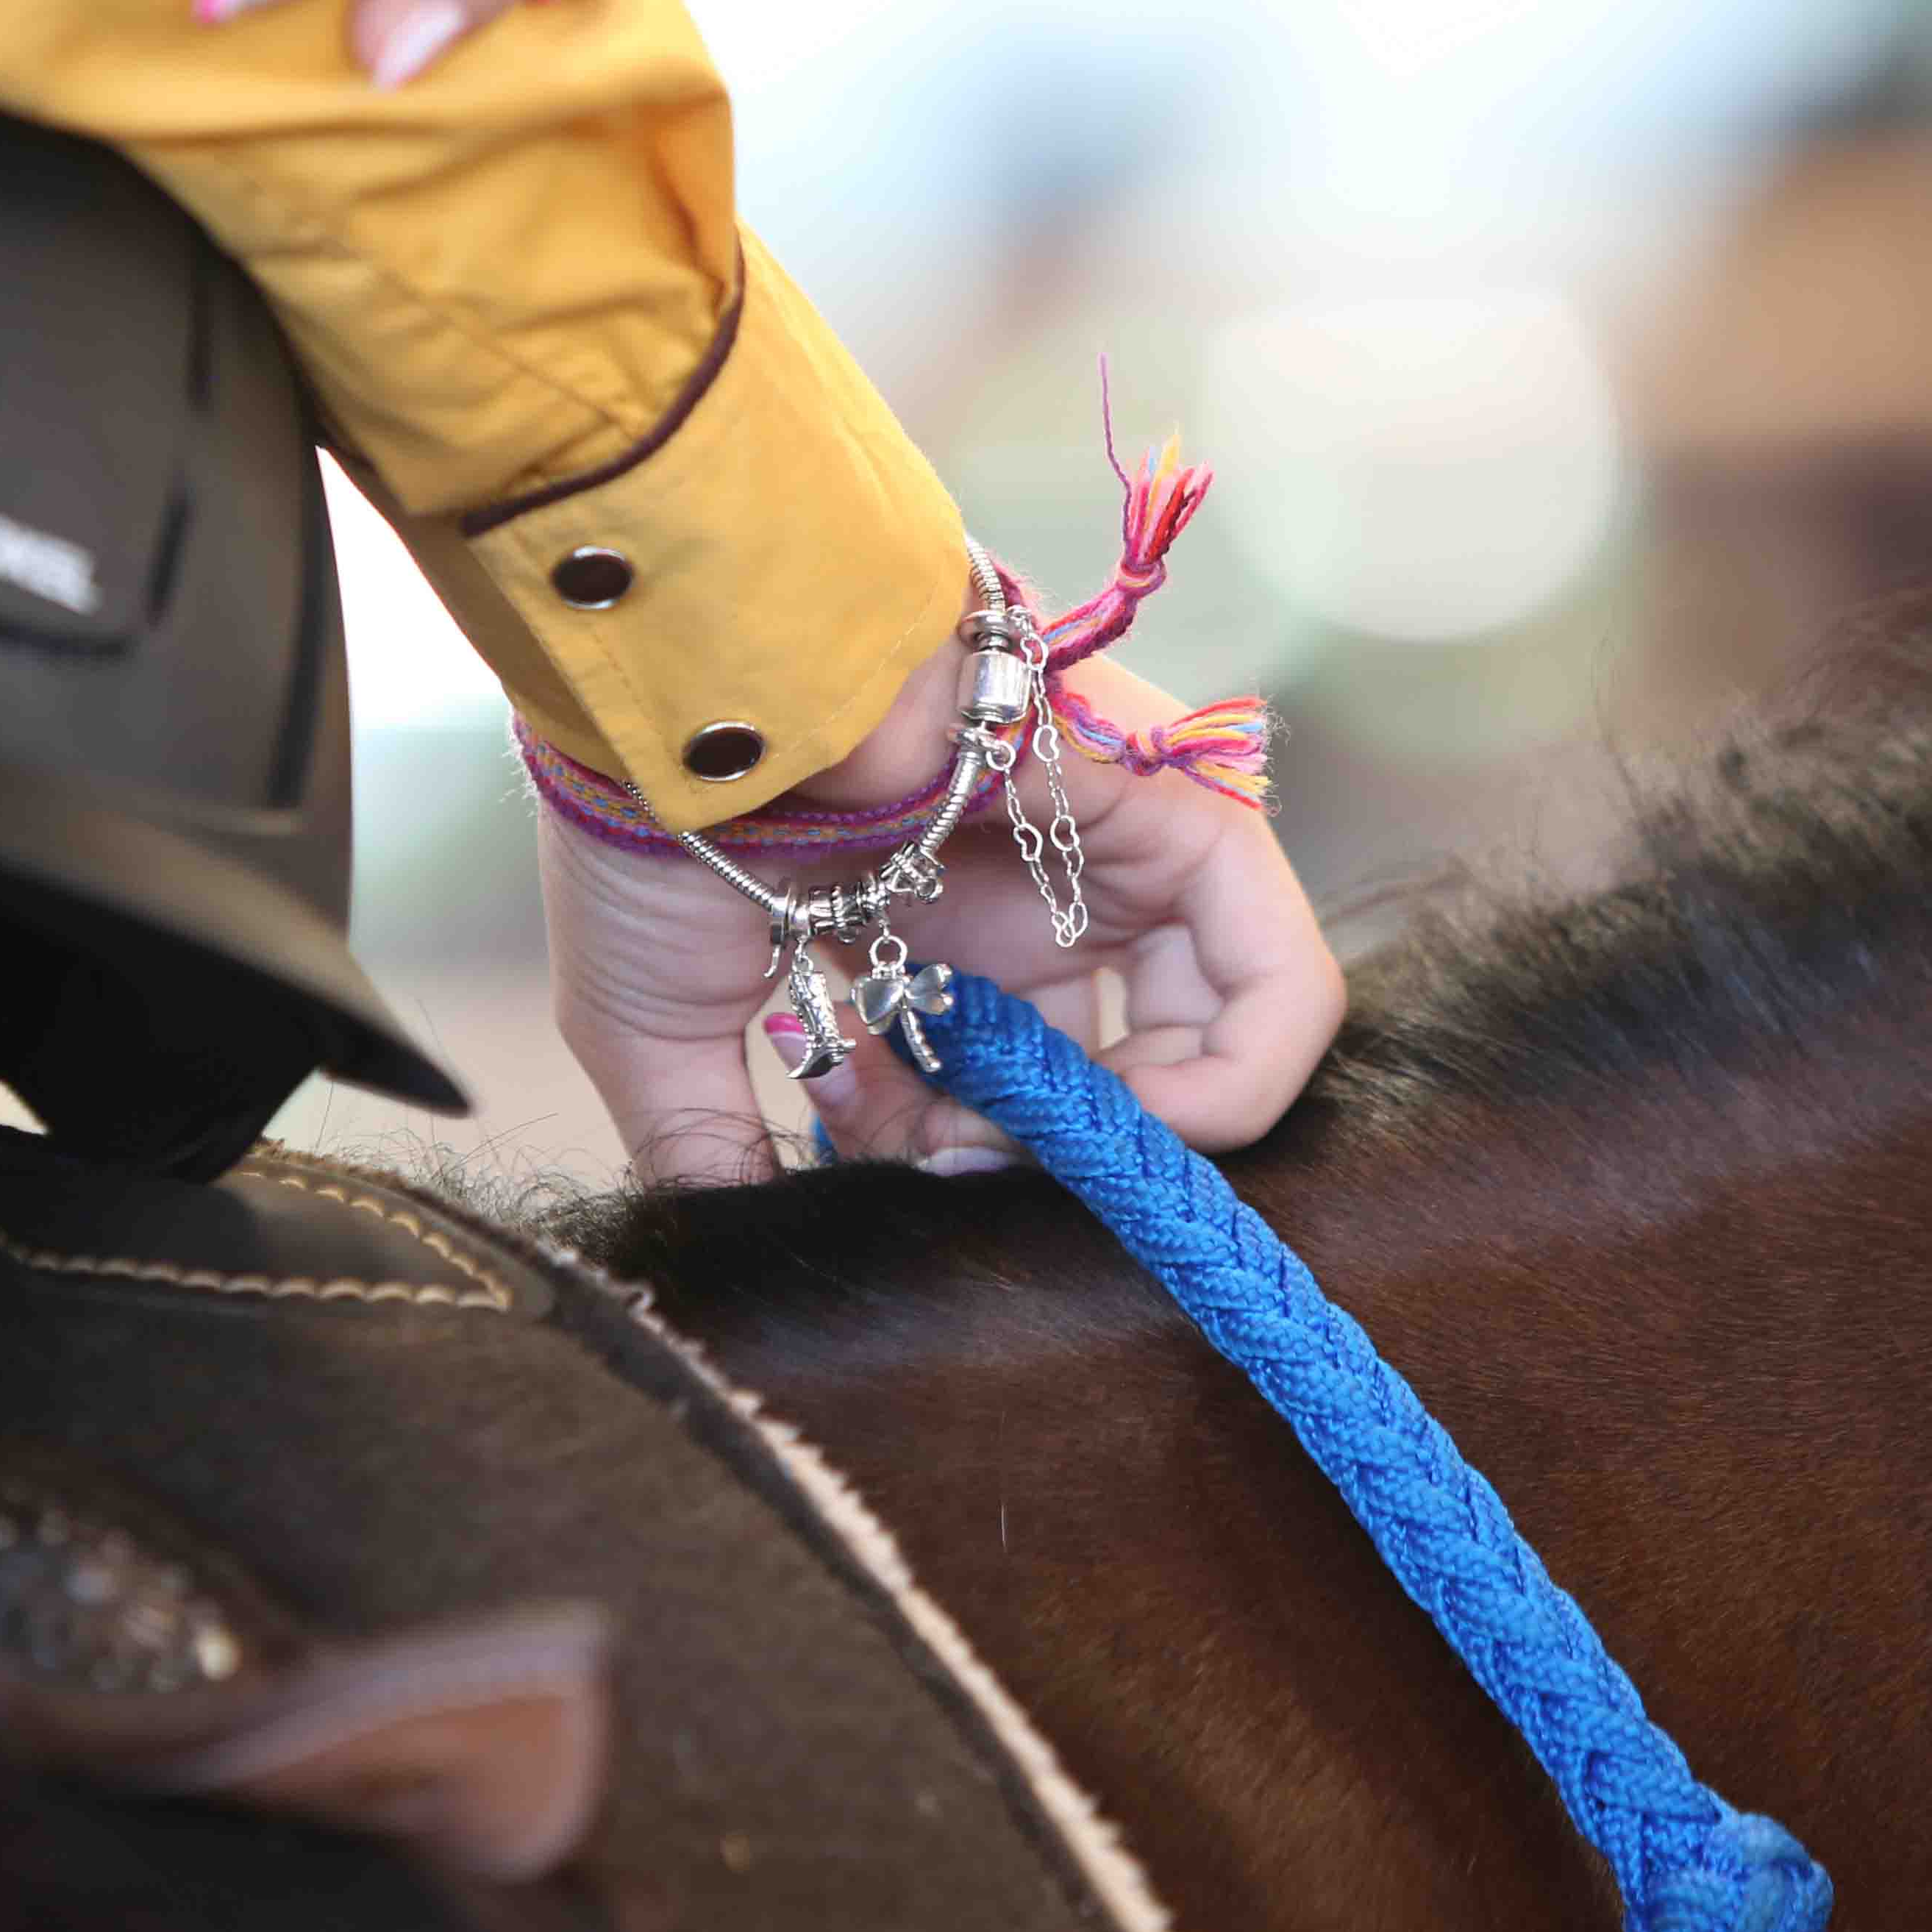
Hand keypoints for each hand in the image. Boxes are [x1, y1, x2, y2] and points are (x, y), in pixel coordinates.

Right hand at [544, 643, 1346, 1185]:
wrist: (685, 695)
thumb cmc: (653, 824)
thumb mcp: (657, 1025)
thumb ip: (709, 1142)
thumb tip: (739, 1236)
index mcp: (934, 926)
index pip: (1011, 1087)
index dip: (964, 1154)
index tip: (891, 1161)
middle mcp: (1042, 893)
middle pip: (1119, 1075)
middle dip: (1047, 1152)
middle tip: (962, 1160)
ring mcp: (1120, 853)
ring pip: (1221, 1040)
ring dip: (1135, 1136)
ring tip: (1031, 1139)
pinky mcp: (1190, 818)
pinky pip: (1278, 984)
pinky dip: (1230, 1084)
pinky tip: (1120, 1118)